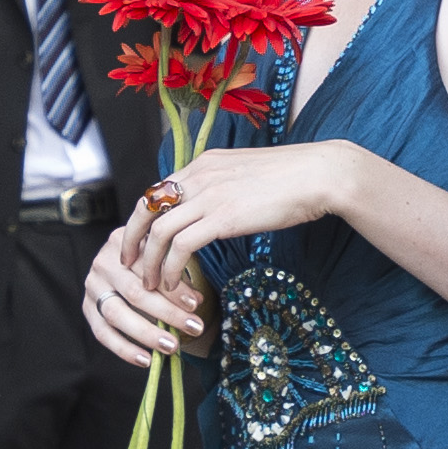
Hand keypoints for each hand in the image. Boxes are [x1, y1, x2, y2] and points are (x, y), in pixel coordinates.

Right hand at [83, 207, 206, 369]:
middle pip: (134, 291)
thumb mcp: (165, 258)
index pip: (149, 267)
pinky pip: (102, 333)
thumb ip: (177, 275)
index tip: (195, 304)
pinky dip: (124, 349)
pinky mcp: (87, 308)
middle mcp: (103, 262)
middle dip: (166, 312)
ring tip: (172, 347)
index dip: (173, 287)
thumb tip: (196, 301)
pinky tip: (145, 360)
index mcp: (124, 241)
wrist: (124, 266)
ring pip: (116, 313)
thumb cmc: (153, 262)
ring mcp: (92, 285)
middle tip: (193, 328)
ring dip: (146, 333)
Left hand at [129, 143, 354, 283]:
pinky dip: (171, 268)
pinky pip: (181, 246)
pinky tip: (174, 284)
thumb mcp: (245, 175)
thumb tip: (213, 209)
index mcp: (202, 164)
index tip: (139, 242)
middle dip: (133, 239)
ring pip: (160, 231)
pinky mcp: (223, 217)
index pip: (157, 190)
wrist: (318, 175)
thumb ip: (222, 187)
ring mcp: (209, 195)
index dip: (142, 219)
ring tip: (152, 284)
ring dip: (151, 262)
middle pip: (147, 208)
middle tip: (129, 264)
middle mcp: (198, 175)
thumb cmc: (291, 179)